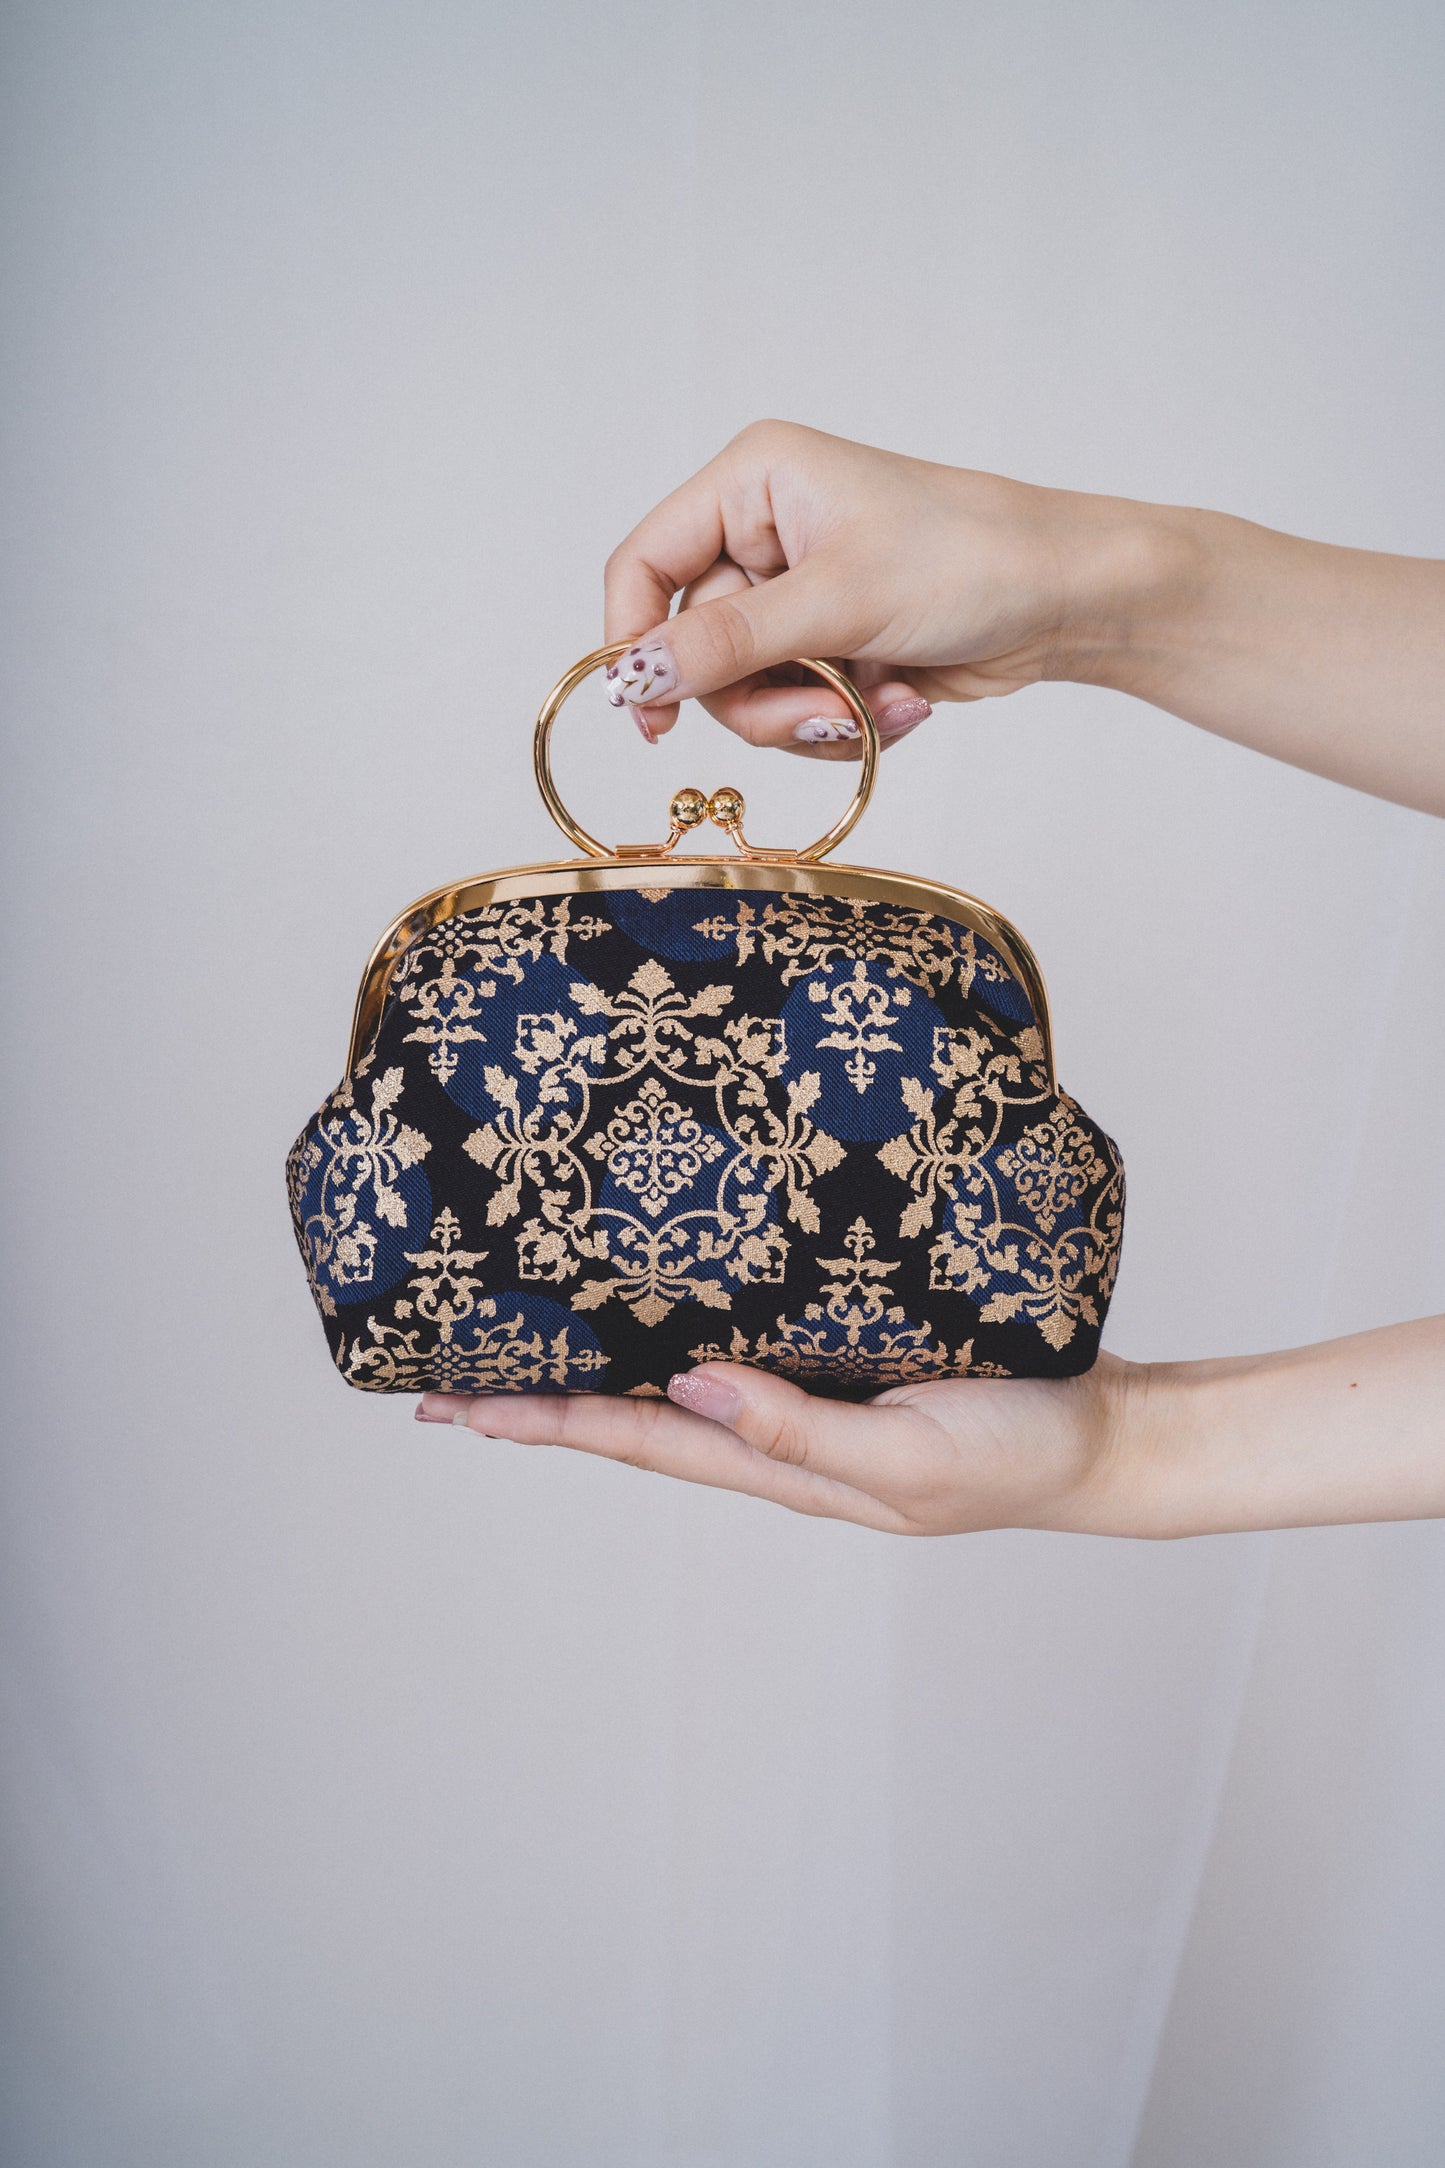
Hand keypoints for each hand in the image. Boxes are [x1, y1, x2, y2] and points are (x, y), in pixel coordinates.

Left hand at [417, 1316, 1444, 1537]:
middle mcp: (780, 1442)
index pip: (641, 1439)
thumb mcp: (908, 1453)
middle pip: (638, 1426)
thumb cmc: (1019, 1450)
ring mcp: (810, 1414)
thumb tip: (690, 1388)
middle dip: (543, 1409)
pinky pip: (739, 1371)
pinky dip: (676, 1359)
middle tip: (448, 1388)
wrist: (1104, 1443)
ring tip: (521, 1364)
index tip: (459, 1407)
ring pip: (679, 1401)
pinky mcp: (846, 1376)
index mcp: (787, 1465)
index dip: (548, 1422)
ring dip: (597, 1387)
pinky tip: (656, 1336)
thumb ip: (801, 1427)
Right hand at [601, 418, 1158, 760]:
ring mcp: (799, 596)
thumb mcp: (839, 601)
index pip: (644, 564)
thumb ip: (726, 642)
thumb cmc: (971, 559)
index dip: (633, 642)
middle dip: (760, 698)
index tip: (649, 715)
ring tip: (873, 709)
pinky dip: (839, 725)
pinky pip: (794, 711)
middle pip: (695, 649)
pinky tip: (900, 704)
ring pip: (744, 693)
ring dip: (806, 720)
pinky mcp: (831, 646)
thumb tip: (630, 675)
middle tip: (822, 713)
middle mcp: (764, 534)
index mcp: (753, 483)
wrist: (1067, 599)